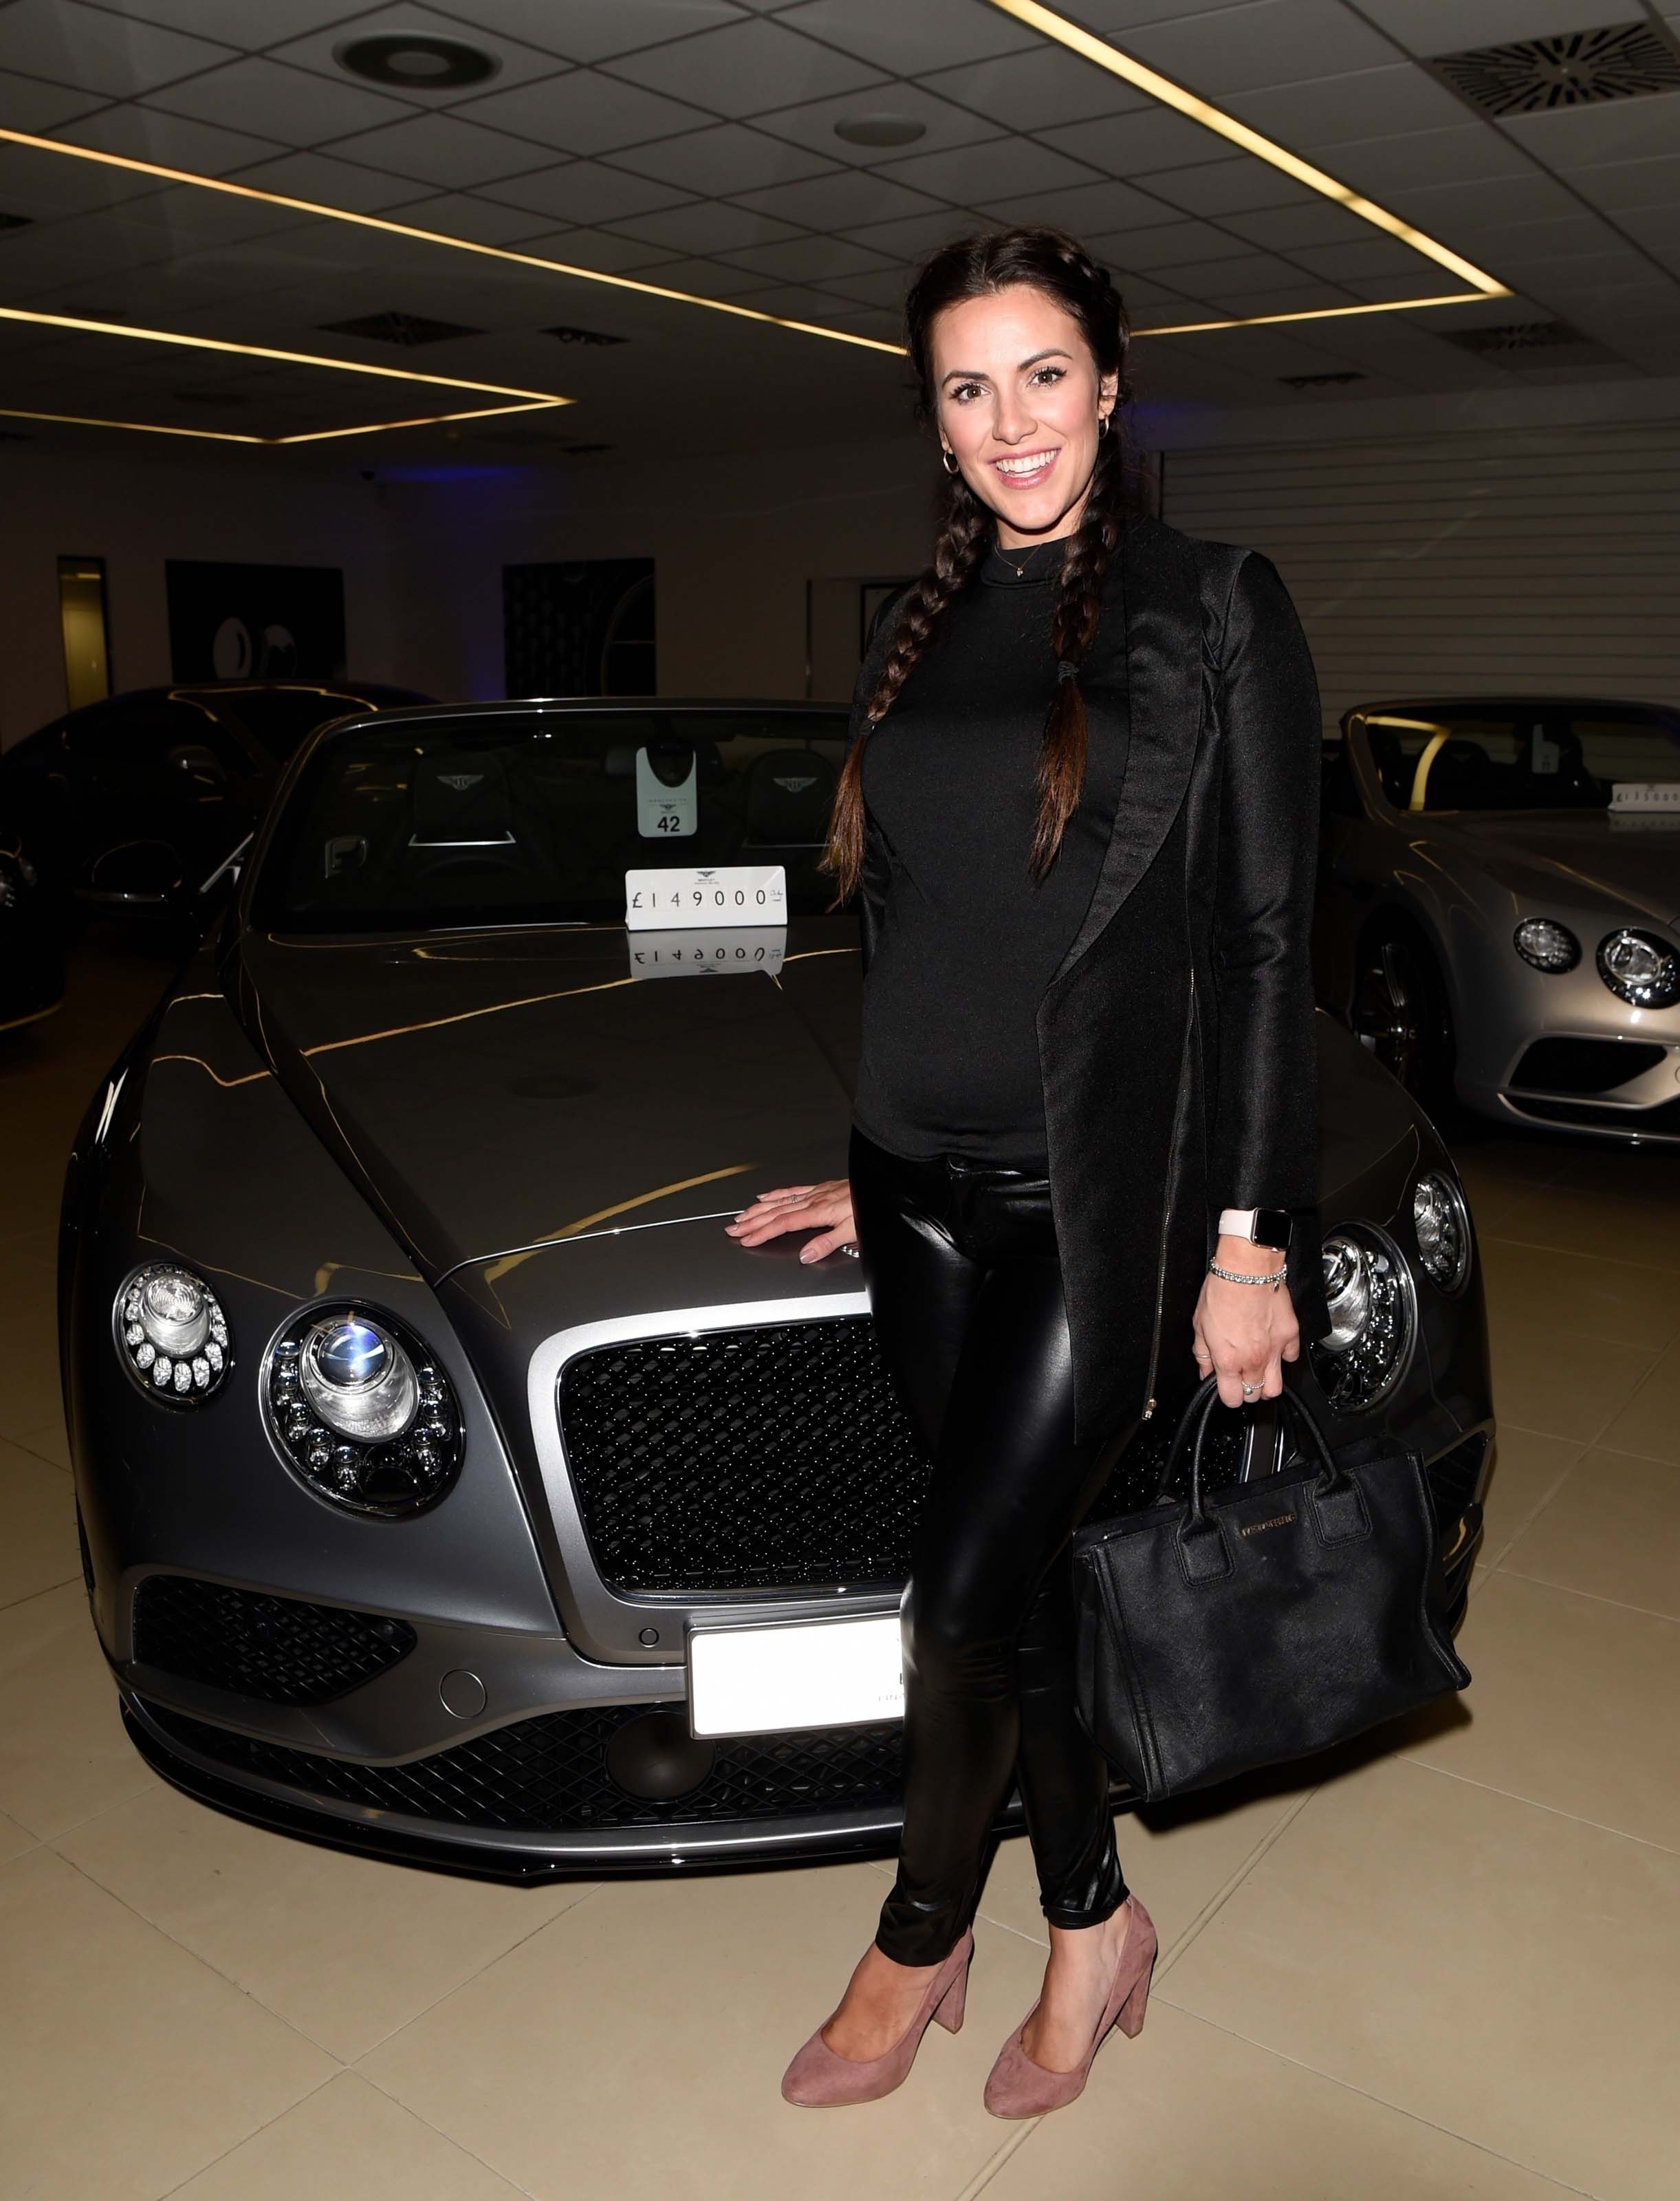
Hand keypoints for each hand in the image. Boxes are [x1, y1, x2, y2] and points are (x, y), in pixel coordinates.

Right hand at [725, 1179, 856, 1264]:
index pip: (783, 1224)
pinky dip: (775, 1194)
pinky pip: (792, 1191)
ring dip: (758, 1209)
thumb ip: (827, 1244)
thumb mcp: (853, 1232)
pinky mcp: (820, 1189)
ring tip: (740, 1216)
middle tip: (733, 1229)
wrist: (876, 1188)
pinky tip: (764, 1196)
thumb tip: (805, 1255)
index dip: (762, 1233)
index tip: (746, 1239)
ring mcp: (815, 1193)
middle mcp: (813, 1201)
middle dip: (751, 1222)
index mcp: (818, 1213)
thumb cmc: (866, 1208)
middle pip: (775, 1213)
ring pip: (779, 1201)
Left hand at [1192, 1234, 1299, 1407]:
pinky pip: (1290, 1358)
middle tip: (1240, 1376)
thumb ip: (1203, 1353)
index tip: (1226, 1388)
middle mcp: (1253, 1361)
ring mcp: (1275, 1350)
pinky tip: (1273, 1346)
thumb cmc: (1221, 1292)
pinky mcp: (1290, 1336)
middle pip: (1255, 1396)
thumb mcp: (1200, 1325)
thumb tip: (1205, 1370)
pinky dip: (1283, 1356)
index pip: (1232, 1399)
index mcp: (1228, 1361)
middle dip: (1246, 1390)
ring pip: (1276, 1387)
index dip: (1228, 1396)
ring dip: (1267, 1385)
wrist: (1247, 1270)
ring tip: (1259, 1372)